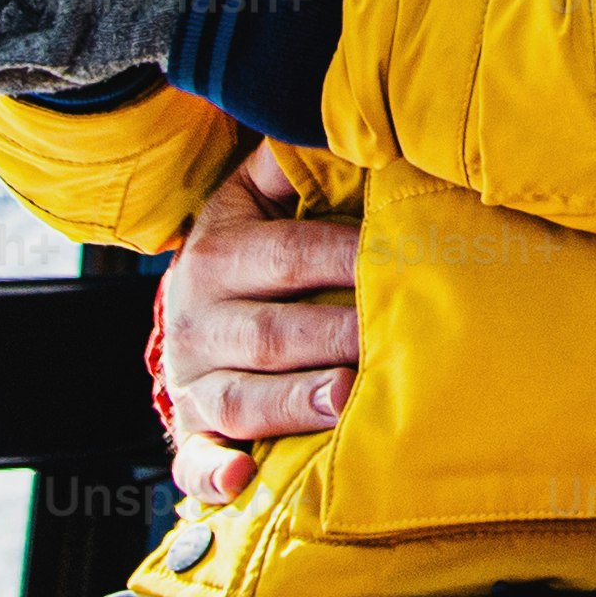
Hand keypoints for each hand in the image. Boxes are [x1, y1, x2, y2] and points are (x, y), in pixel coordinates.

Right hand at [159, 147, 361, 504]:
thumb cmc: (251, 250)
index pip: (290, 254)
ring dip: (294, 402)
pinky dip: (214, 474)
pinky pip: (195, 461)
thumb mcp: (256, 198)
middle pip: (272, 333)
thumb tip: (349, 119)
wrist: (189, 309)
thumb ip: (293, 165)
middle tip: (393, 341)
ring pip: (242, 399)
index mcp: (217, 254)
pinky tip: (242, 477)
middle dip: (334, 337)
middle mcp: (196, 320)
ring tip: (346, 399)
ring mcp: (192, 383)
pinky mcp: (193, 432)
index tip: (407, 260)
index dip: (349, 257)